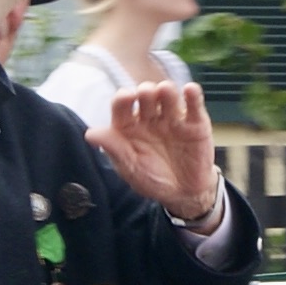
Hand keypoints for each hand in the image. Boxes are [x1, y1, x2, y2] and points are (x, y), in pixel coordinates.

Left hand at [92, 82, 223, 224]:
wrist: (183, 194)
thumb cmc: (153, 179)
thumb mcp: (131, 168)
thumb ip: (114, 149)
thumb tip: (90, 134)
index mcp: (129, 126)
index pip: (122, 105)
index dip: (123, 98)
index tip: (126, 97)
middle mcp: (150, 117)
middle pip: (146, 96)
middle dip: (145, 91)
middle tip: (146, 94)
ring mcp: (172, 118)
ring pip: (168, 96)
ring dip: (166, 90)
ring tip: (165, 92)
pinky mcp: (195, 122)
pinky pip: (193, 104)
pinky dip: (192, 95)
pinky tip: (189, 90)